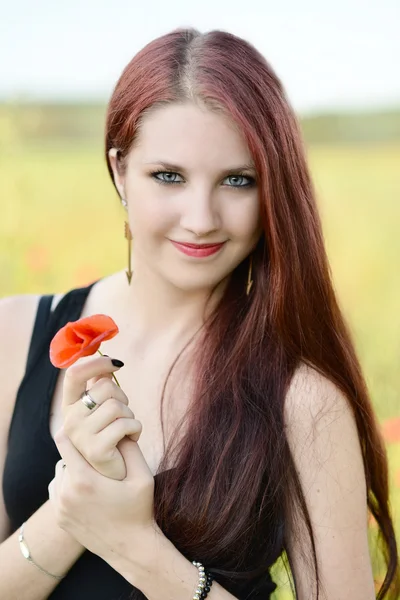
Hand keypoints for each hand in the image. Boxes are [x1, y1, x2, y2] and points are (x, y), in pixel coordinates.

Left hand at [48, 430, 157, 567]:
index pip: (64, 441)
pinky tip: (87, 489)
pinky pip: (58, 488)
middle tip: (98, 454)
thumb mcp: (142, 476)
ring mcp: (60, 507)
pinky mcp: (59, 517)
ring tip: (95, 474)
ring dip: (74, 468)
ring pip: (60, 472)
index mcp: (84, 480)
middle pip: (64, 456)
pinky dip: (68, 485)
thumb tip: (118, 429)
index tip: (88, 429)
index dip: (75, 431)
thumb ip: (130, 449)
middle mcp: (66, 493)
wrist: (131, 549)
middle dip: (80, 452)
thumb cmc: (139, 510)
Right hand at [61, 354, 141, 479]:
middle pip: (105, 387)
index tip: (117, 363)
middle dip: (123, 397)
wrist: (115, 476)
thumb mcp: (105, 409)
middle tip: (122, 414)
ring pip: (118, 406)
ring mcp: (80, 436)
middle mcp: (69, 420)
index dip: (96, 362)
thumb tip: (106, 360)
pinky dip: (136, 429)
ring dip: (130, 415)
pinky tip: (131, 439)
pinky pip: (126, 424)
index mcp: (70, 407)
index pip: (74, 374)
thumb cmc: (112, 437)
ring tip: (126, 429)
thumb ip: (101, 386)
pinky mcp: (96, 450)